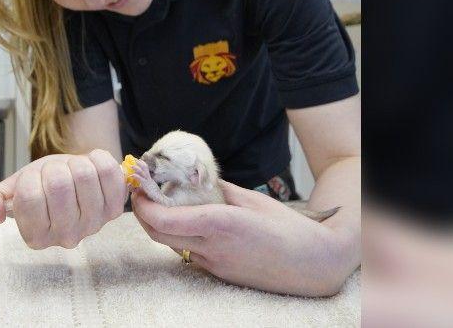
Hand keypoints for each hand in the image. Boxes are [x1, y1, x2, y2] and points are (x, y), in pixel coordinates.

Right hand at [0, 149, 127, 248]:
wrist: (70, 181)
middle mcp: (66, 237)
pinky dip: (97, 157)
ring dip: (74, 162)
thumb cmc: (39, 187)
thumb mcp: (9, 191)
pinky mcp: (115, 208)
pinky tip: (90, 166)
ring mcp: (94, 224)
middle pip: (58, 184)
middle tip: (53, 174)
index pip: (29, 197)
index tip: (34, 180)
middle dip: (52, 168)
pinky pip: (108, 170)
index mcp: (36, 236)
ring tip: (71, 171)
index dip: (29, 178)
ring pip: (84, 174)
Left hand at [130, 180, 356, 296]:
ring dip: (159, 225)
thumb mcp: (252, 199)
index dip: (143, 203)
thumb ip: (219, 190)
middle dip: (142, 213)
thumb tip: (195, 178)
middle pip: (157, 234)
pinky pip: (189, 253)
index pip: (163, 219)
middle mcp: (211, 248)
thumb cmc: (288, 228)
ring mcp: (213, 265)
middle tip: (143, 192)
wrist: (313, 265)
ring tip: (163, 202)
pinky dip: (179, 236)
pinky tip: (188, 221)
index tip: (139, 186)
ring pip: (171, 244)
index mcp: (219, 224)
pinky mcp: (218, 274)